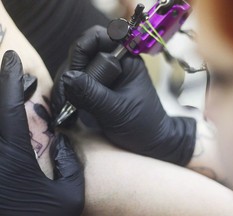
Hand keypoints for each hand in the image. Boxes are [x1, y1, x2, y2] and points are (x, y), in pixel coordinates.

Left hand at [0, 51, 83, 215]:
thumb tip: (59, 142)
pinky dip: (1, 120)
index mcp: (14, 157)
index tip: (13, 59)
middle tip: (7, 68)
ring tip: (6, 89)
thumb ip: (70, 164)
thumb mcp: (70, 195)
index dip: (11, 79)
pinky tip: (7, 118)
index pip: (9, 107)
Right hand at [52, 26, 196, 165]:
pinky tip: (66, 108)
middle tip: (62, 98)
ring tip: (62, 107)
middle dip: (69, 73)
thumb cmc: (143, 126)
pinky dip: (69, 94)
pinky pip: (78, 83)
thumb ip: (93, 94)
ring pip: (77, 69)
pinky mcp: (98, 88)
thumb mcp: (117, 111)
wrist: (150, 142)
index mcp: (126, 60)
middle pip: (82, 54)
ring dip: (66, 86)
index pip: (97, 39)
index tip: (72, 76)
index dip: (80, 52)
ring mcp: (105, 75)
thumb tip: (66, 78)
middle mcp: (114, 63)